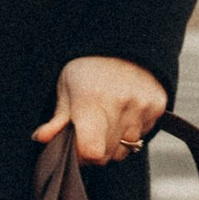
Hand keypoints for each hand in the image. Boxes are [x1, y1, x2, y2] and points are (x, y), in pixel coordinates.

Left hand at [34, 57, 165, 167]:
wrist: (124, 43)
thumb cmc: (88, 69)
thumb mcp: (66, 88)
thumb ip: (58, 119)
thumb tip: (40, 139)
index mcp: (91, 99)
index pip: (92, 151)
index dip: (81, 155)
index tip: (75, 145)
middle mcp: (120, 104)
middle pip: (107, 155)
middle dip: (94, 149)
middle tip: (89, 130)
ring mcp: (142, 106)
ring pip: (125, 149)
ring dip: (113, 143)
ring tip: (107, 118)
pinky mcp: (157, 107)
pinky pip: (141, 137)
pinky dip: (130, 131)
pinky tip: (124, 112)